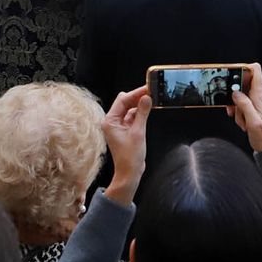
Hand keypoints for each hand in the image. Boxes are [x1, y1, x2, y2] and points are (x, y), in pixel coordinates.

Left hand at [101, 86, 150, 205]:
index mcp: (110, 121)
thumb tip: (146, 98)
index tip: (147, 88)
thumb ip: (142, 113)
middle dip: (137, 97)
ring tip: (151, 99)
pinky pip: (132, 116)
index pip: (122, 100)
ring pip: (129, 109)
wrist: (130, 173)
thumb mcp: (138, 132)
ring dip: (139, 104)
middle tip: (151, 92)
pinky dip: (140, 113)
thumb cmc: (130, 157)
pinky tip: (148, 109)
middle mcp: (112, 122)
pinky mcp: (125, 130)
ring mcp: (118, 126)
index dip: (135, 93)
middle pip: (125, 102)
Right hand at [226, 62, 261, 152]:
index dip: (242, 68)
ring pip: (240, 96)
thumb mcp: (252, 121)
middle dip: (235, 96)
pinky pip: (242, 104)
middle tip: (235, 108)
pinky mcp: (255, 107)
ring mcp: (258, 101)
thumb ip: (243, 104)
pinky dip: (239, 112)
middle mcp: (260, 95)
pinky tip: (243, 121)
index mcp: (261, 95)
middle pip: (243, 84)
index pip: (255, 70)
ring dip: (237, 108)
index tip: (231, 74)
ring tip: (242, 119)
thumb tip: (235, 93)